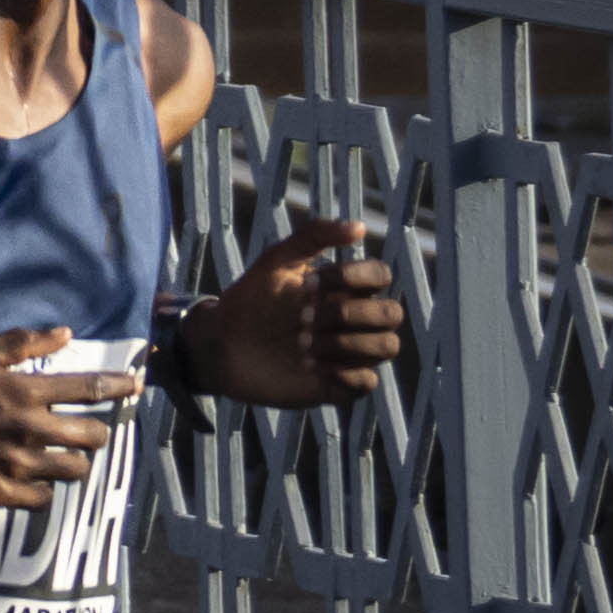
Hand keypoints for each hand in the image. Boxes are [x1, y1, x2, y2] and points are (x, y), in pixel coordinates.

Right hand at [0, 325, 139, 497]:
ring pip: (75, 470)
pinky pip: (43, 500)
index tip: (135, 387)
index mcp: (25, 392)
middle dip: (96, 431)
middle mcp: (30, 429)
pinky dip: (43, 491)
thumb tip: (65, 334)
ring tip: (60, 458)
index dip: (120, 387)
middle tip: (85, 430)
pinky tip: (32, 483)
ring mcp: (16, 464)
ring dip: (73, 462)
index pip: (91, 388)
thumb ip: (23, 344)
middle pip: (93, 436)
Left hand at [176, 225, 406, 411]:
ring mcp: (351, 353)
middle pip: (391, 313)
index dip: (351, 278)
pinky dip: (345, 374)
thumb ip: (314, 236)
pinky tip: (311, 367)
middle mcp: (356, 320)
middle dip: (347, 314)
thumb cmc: (251, 299)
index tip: (308, 285)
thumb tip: (361, 228)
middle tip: (302, 318)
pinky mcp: (338, 384)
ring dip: (345, 344)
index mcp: (346, 289)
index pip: (381, 274)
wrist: (221, 344)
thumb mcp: (276, 260)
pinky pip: (368, 382)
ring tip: (302, 345)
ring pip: (387, 346)